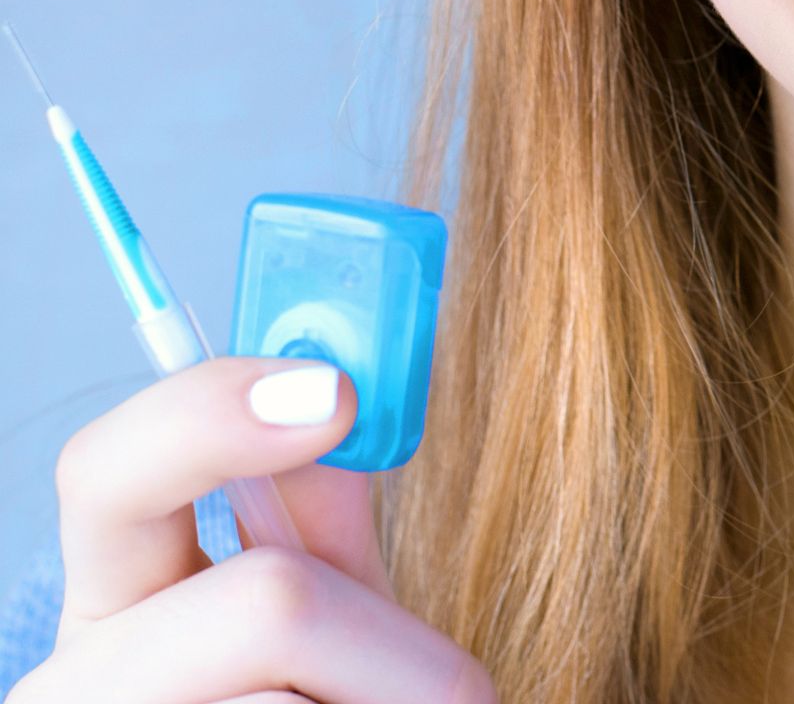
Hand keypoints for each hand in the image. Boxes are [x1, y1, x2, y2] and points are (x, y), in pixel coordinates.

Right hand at [7, 356, 494, 702]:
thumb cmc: (321, 702)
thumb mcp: (326, 602)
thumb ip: (319, 507)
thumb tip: (338, 382)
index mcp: (111, 596)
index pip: (109, 470)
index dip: (212, 414)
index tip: (338, 394)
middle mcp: (74, 681)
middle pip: (268, 601)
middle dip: (391, 642)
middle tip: (461, 690)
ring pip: (300, 702)